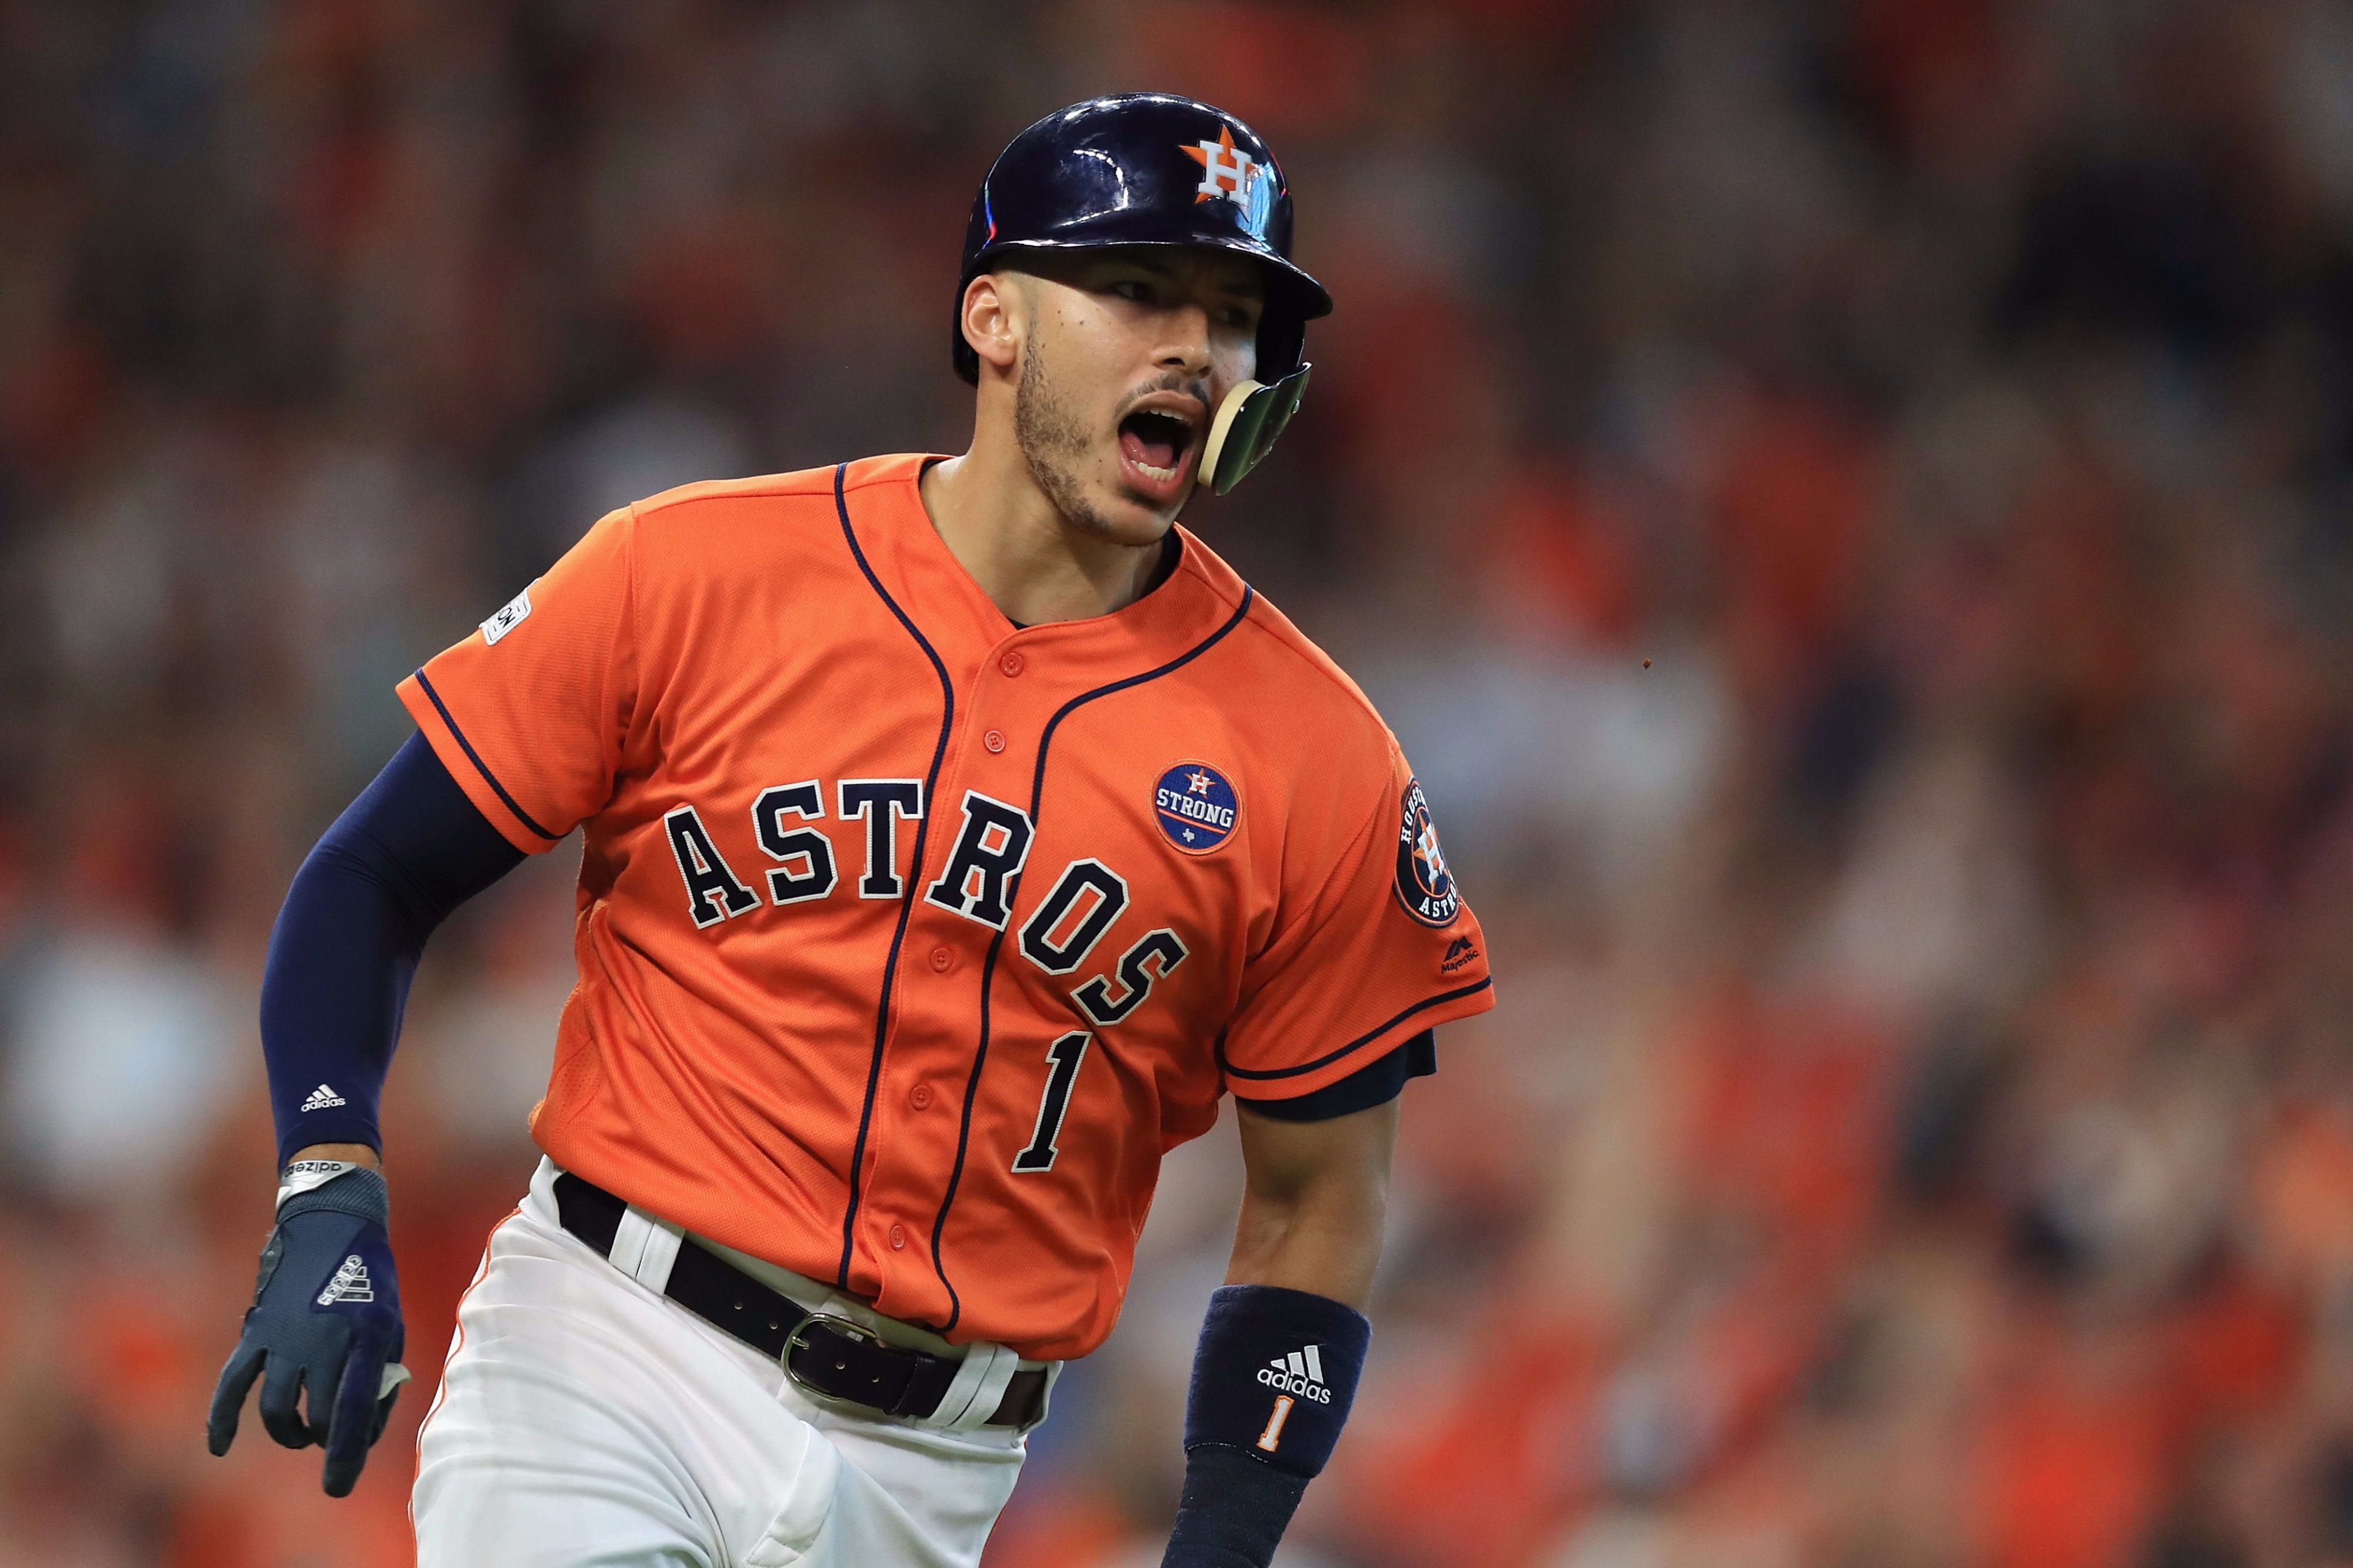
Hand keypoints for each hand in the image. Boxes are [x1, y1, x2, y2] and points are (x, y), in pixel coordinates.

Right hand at [206, 1168, 409, 1495]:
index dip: (346, 1456)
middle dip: (325, 1438)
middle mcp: (323, 1339)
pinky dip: (221, 1419)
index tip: (337, 1487)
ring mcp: (284, 1335)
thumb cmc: (372, 1278)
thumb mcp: (392, 1322)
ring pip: (275, 1409)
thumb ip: (380, 1377)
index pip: (353, 1412)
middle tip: (331, 1434)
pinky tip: (220, 1447)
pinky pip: (232, 1384)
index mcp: (367, 1337)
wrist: (334, 1223)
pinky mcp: (256, 1330)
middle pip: (316, 1416)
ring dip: (287, 1432)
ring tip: (300, 1434)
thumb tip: (363, 1431)